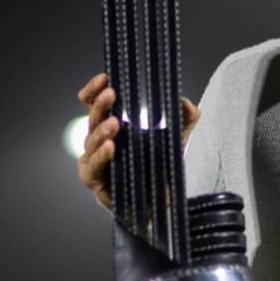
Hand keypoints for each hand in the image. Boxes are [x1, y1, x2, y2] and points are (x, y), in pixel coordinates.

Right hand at [76, 72, 202, 209]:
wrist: (158, 204)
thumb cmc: (158, 168)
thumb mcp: (176, 140)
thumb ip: (185, 120)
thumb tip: (188, 103)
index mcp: (112, 125)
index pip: (94, 102)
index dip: (94, 89)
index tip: (105, 77)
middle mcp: (99, 140)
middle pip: (92, 117)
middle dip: (101, 104)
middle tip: (112, 94)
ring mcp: (93, 160)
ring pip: (91, 140)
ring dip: (102, 130)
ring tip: (115, 124)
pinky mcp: (94, 180)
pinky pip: (93, 167)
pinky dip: (101, 156)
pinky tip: (111, 147)